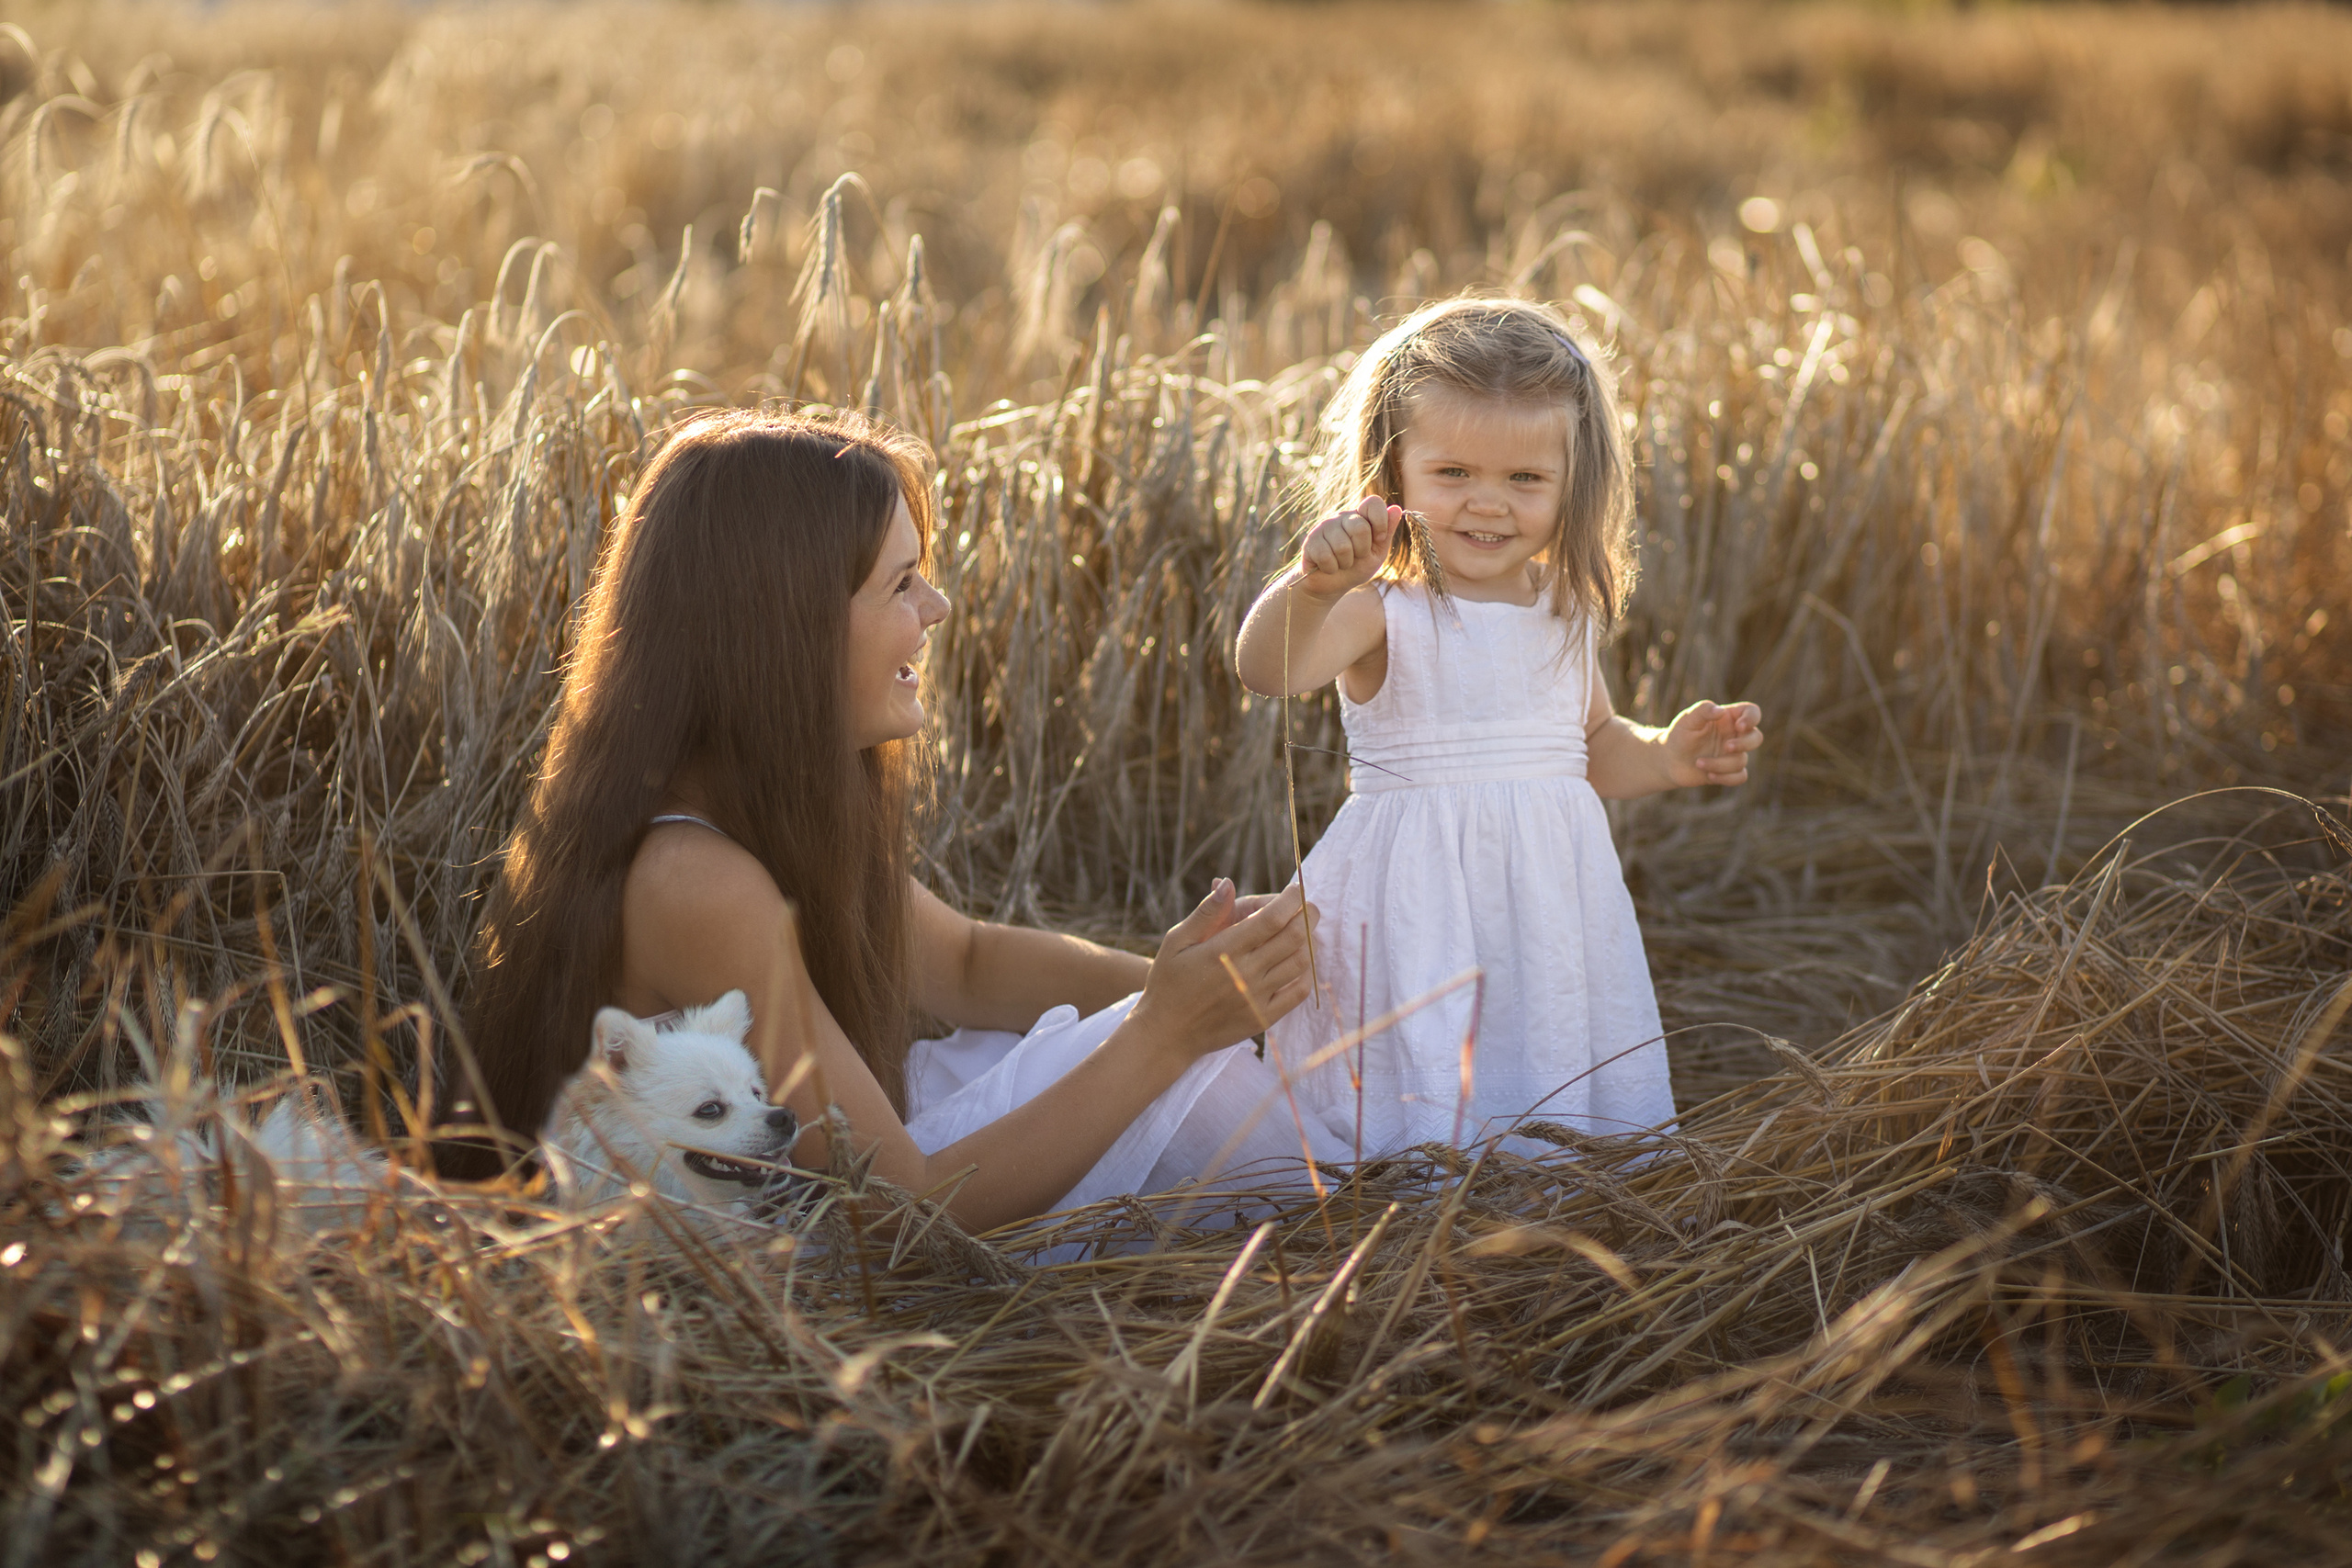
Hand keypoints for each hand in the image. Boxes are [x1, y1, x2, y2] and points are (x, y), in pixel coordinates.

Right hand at [1128, 880, 1315, 1059]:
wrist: (1166, 1034)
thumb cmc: (1168, 983)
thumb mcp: (1177, 941)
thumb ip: (1206, 913)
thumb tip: (1227, 883)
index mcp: (1225, 950)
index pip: (1272, 919)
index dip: (1291, 899)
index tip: (1295, 890)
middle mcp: (1246, 973)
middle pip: (1294, 937)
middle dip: (1308, 915)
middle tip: (1308, 906)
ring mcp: (1257, 998)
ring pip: (1300, 962)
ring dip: (1309, 942)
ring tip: (1305, 931)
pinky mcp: (1263, 1018)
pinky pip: (1297, 993)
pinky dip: (1306, 973)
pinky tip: (1300, 962)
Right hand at [1296, 495, 1399, 601]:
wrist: (1331, 586)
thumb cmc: (1356, 568)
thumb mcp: (1377, 552)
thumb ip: (1387, 532)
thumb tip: (1397, 509)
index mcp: (1360, 517)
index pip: (1373, 503)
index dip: (1380, 522)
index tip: (1380, 539)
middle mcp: (1341, 517)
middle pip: (1360, 528)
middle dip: (1362, 550)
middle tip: (1356, 556)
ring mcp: (1324, 527)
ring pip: (1342, 546)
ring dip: (1345, 563)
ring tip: (1341, 563)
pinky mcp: (1310, 541)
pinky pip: (1326, 556)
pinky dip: (1331, 568)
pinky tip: (1328, 567)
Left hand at [1662, 700, 1762, 787]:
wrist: (1669, 760)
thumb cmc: (1679, 735)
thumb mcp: (1687, 719)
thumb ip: (1703, 710)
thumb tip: (1721, 711)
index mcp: (1729, 718)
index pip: (1752, 712)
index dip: (1751, 718)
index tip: (1739, 725)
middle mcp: (1735, 735)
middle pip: (1756, 738)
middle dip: (1744, 744)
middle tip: (1726, 746)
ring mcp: (1733, 754)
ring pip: (1741, 761)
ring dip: (1720, 764)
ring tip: (1698, 763)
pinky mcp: (1729, 771)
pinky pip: (1740, 777)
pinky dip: (1726, 778)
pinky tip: (1709, 776)